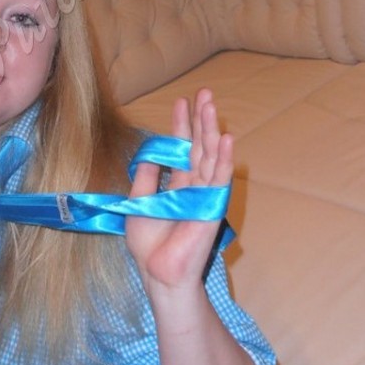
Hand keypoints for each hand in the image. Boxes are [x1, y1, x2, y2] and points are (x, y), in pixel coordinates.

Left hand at [125, 89, 232, 294]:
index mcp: (178, 186)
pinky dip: (224, 159)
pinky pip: (220, 178)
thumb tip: (150, 154)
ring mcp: (205, 195)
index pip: (183, 148)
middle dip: (201, 119)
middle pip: (200, 146)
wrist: (157, 273)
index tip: (181, 101)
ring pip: (211, 156)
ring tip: (211, 104)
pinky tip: (226, 138)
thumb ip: (146, 178)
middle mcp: (195, 186)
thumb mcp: (138, 203)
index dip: (182, 125)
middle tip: (203, 92)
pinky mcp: (213, 206)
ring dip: (212, 130)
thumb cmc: (148, 245)